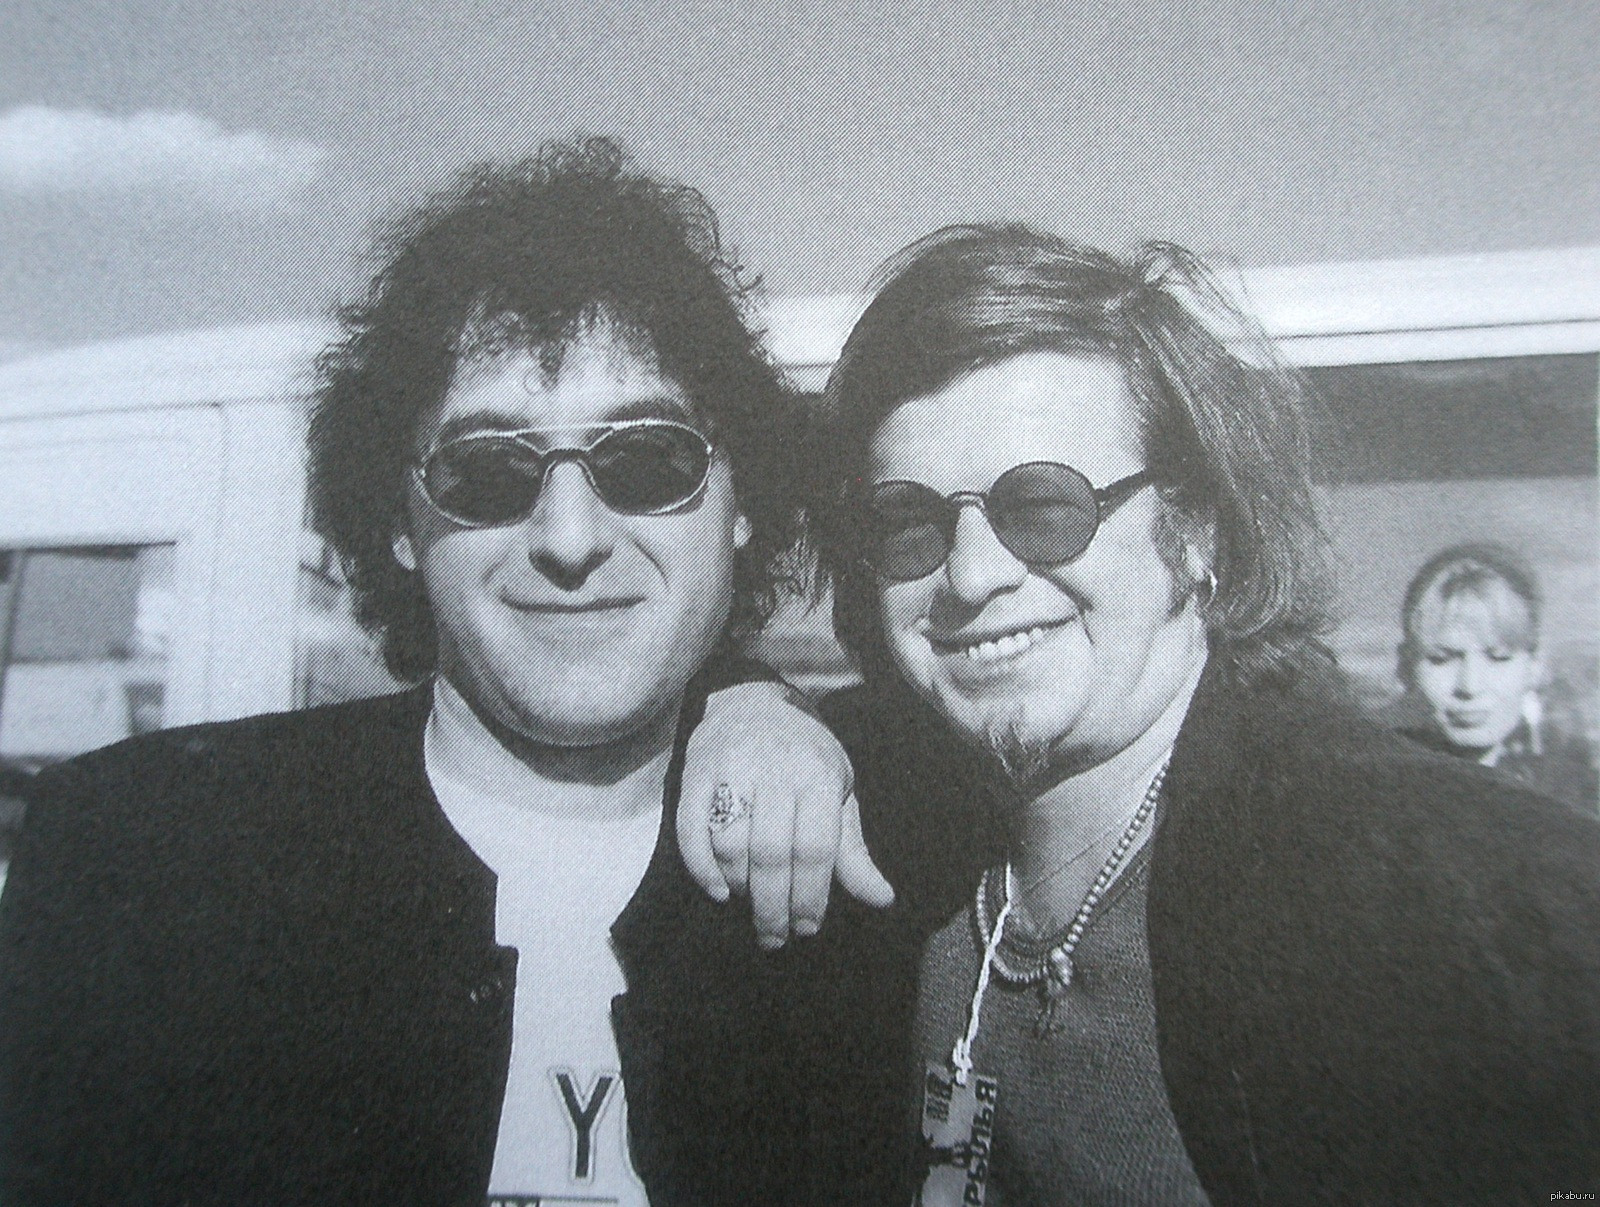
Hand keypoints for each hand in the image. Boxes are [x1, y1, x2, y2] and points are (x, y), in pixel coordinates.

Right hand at [680, 681, 894, 948]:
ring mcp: (731, 769)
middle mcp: (775, 770)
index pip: (815, 848)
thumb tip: (882, 899)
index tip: (807, 927)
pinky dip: (701, 867)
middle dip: (774, 906)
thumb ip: (852, 850)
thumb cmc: (804, 757)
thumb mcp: (838, 794)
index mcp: (818, 775)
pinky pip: (691, 829)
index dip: (811, 896)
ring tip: (750, 906)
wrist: (754, 703)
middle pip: (772, 853)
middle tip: (775, 937)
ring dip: (740, 887)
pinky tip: (718, 891)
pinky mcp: (695, 773)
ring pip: (731, 844)